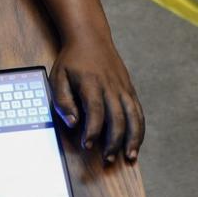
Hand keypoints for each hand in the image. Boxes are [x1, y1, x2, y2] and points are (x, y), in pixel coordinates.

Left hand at [49, 35, 144, 163]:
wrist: (89, 38)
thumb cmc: (71, 61)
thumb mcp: (58, 77)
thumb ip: (62, 100)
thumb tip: (72, 123)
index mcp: (91, 84)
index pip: (95, 112)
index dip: (92, 131)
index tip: (87, 146)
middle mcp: (110, 86)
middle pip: (117, 118)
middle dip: (113, 141)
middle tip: (107, 159)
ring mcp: (122, 87)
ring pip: (133, 116)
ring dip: (132, 138)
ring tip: (129, 156)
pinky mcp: (129, 88)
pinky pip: (138, 111)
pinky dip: (139, 128)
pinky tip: (136, 142)